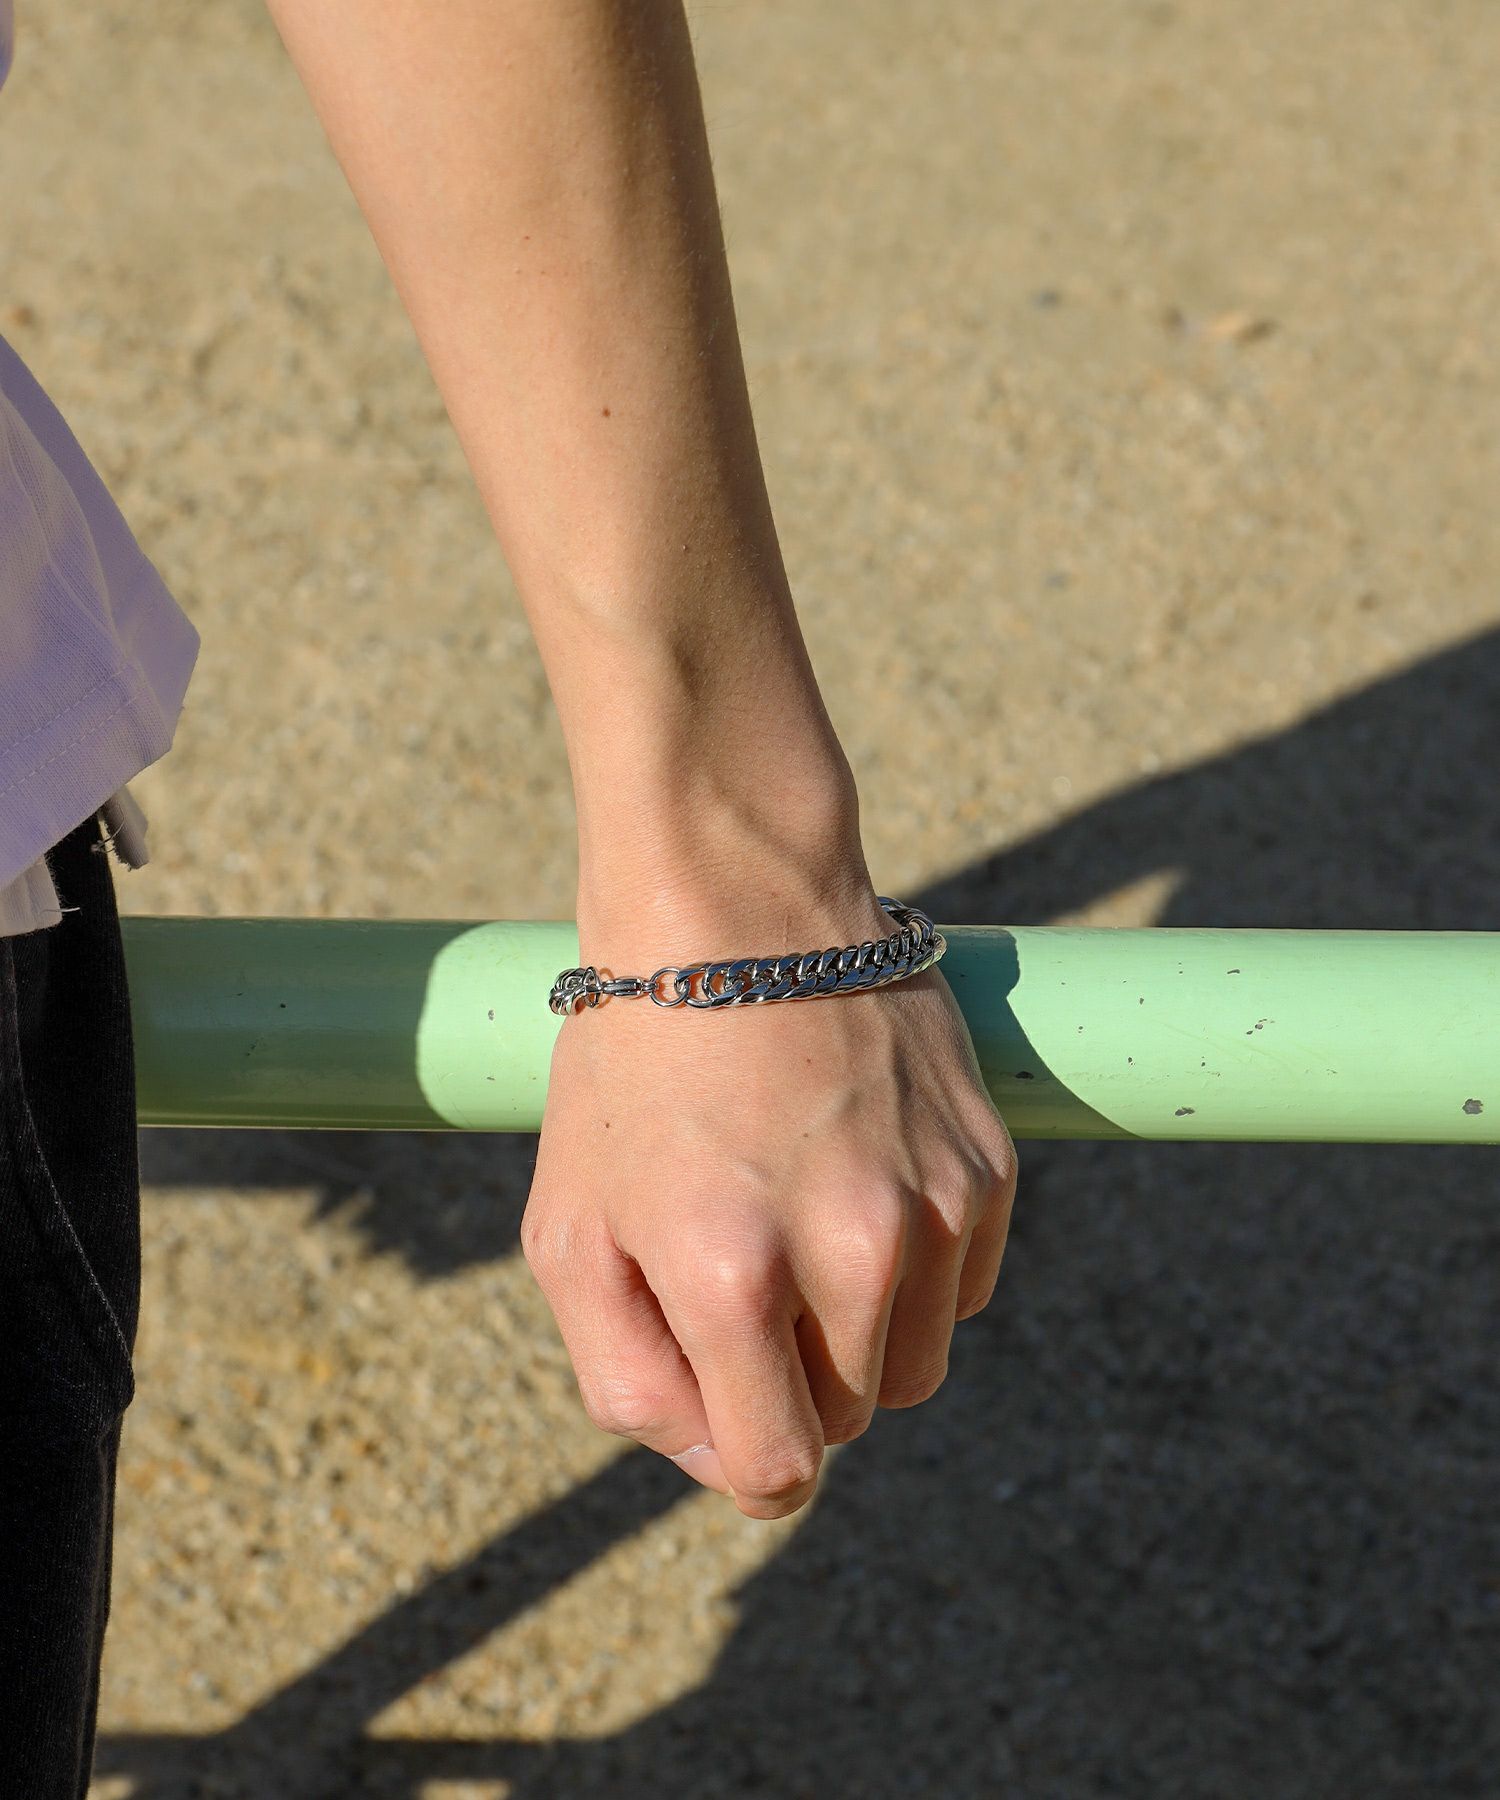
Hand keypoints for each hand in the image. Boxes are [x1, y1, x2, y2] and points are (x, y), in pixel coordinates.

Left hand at [522, 883, 1017, 1518]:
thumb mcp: (569, 1225)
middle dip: (791, 1379)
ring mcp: (935, 1203)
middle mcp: (853, 1250)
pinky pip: (961, 1288)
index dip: (744, 1454)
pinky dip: (913, 1270)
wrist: (736, 902)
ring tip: (799, 1225)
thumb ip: (626, 1378)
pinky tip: (854, 1183)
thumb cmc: (635, 1065)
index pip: (778, 1468)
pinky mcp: (988, 1162)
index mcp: (731, 1276)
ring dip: (860, 1333)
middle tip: (742, 1269)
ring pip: (918, 1363)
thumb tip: (727, 1459)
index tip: (726, 1397)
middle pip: (850, 1417)